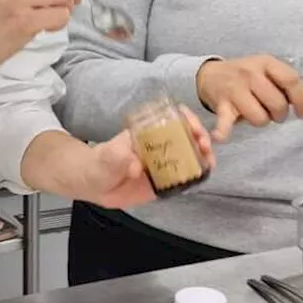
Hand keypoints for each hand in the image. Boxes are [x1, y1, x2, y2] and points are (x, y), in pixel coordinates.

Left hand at [77, 107, 214, 208]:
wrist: (92, 184)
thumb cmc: (97, 164)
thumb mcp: (104, 158)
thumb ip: (117, 158)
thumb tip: (135, 165)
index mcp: (145, 134)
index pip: (170, 118)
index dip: (186, 119)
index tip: (193, 126)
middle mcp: (157, 146)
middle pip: (185, 135)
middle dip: (199, 137)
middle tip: (204, 145)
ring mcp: (162, 163)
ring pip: (188, 155)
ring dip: (202, 156)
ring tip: (209, 162)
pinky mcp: (163, 181)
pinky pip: (183, 177)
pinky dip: (195, 175)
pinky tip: (202, 176)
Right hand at [197, 55, 302, 141]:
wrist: (211, 74)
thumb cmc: (245, 75)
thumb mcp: (265, 69)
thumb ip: (283, 82)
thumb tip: (302, 103)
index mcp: (266, 63)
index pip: (291, 80)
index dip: (301, 99)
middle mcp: (251, 73)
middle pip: (278, 103)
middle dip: (280, 114)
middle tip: (274, 113)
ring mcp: (235, 89)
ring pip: (260, 118)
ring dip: (261, 121)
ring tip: (256, 114)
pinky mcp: (222, 105)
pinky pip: (224, 122)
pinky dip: (223, 131)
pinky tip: (220, 136)